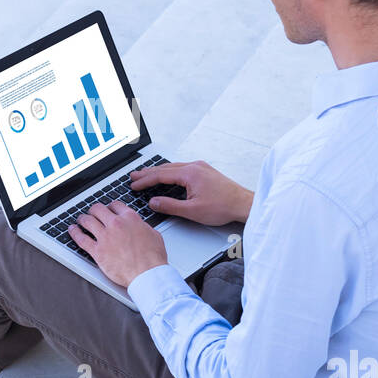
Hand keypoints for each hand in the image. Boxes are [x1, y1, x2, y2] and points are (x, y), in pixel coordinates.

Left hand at [68, 200, 168, 288]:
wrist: (147, 274)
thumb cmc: (153, 259)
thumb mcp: (153, 235)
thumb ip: (142, 227)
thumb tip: (139, 226)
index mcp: (130, 218)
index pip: (115, 205)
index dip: (110, 206)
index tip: (108, 209)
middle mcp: (116, 224)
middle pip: (98, 209)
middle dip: (94, 210)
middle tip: (92, 213)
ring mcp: (105, 237)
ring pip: (87, 221)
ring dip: (82, 218)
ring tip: (80, 219)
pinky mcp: (97, 251)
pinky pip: (81, 239)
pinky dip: (74, 232)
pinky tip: (72, 230)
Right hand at [128, 159, 252, 225]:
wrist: (243, 204)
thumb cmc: (223, 207)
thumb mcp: (192, 211)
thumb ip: (170, 206)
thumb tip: (154, 203)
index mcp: (190, 173)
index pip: (160, 175)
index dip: (145, 180)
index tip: (134, 184)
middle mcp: (195, 166)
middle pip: (165, 168)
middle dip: (148, 172)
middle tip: (134, 176)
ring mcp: (200, 167)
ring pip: (173, 167)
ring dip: (158, 171)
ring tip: (146, 175)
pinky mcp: (205, 171)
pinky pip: (182, 168)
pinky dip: (170, 172)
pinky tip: (167, 175)